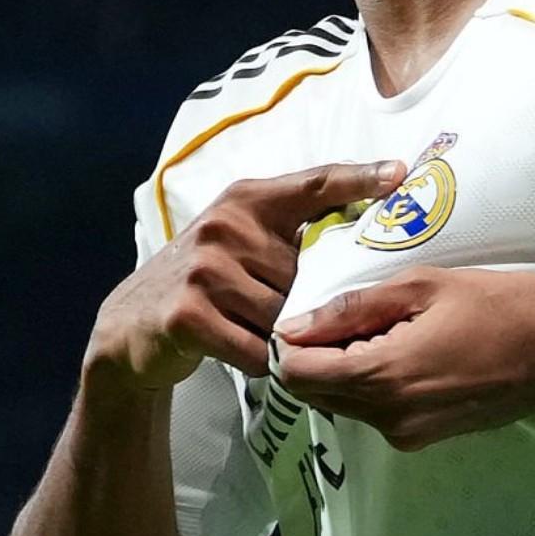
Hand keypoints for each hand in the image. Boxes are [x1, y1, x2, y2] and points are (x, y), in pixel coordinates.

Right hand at [87, 160, 406, 391]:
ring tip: (254, 330)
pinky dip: (258, 360)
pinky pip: (256, 349)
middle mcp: (225, 225)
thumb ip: (290, 230)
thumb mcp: (242, 238)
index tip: (401, 175)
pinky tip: (242, 351)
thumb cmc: (206, 280)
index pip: (314, 183)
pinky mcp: (188, 314)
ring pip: (282, 315)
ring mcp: (204, 269)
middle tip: (280, 313)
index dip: (359, 177)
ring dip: (279, 335)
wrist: (133, 323)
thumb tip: (366, 232)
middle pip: (304, 274)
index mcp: (246, 199)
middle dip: (302, 302)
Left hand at [272, 268, 534, 450]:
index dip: (292, 345)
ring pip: (342, 405)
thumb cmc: (496, 305)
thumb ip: (352, 308)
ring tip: (383, 331)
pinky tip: (403, 352)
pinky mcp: (423, 439)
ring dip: (345, 371)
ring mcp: (406, 434)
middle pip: (315, 394)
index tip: (309, 316)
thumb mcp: (423, 286)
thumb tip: (294, 327)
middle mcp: (388, 417)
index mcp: (383, 376)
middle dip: (316, 358)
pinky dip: (372, 384)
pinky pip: (373, 413)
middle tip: (350, 318)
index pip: (298, 375)